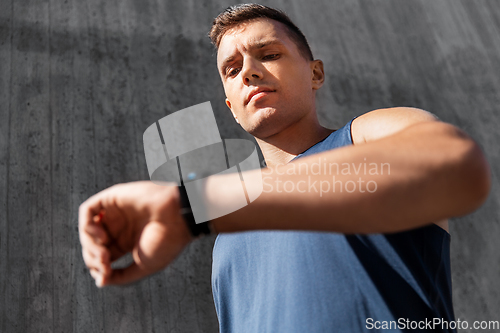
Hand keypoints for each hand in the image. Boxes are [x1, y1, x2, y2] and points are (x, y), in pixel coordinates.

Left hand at [78, 181, 192, 286]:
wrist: (179, 218)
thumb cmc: (167, 241)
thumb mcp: (144, 266)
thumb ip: (122, 277)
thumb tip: (100, 282)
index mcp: (127, 242)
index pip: (101, 257)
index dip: (98, 269)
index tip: (107, 275)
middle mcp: (119, 226)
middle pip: (92, 245)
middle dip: (93, 258)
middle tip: (105, 264)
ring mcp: (115, 212)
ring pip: (87, 229)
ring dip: (89, 245)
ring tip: (103, 253)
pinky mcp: (112, 198)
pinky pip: (87, 210)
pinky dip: (87, 226)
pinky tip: (101, 236)